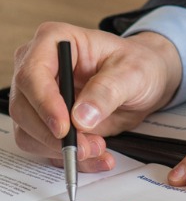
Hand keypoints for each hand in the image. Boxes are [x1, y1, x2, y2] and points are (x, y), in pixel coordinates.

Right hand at [10, 22, 181, 170]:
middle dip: (54, 135)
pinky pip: (47, 147)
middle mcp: (40, 69)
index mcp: (55, 41)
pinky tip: (97, 158)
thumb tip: (81, 117)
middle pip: (24, 108)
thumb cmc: (138, 65)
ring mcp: (41, 98)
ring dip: (61, 150)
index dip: (44, 103)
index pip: (32, 74)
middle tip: (88, 147)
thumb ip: (107, 92)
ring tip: (99, 149)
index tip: (65, 127)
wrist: (146, 82)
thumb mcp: (132, 73)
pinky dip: (70, 158)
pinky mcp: (50, 123)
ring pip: (29, 133)